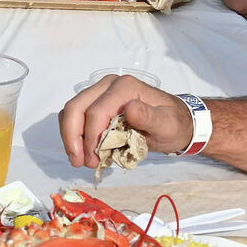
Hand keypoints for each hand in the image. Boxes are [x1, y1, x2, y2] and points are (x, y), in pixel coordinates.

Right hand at [61, 74, 193, 168]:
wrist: (176, 122)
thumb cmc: (172, 124)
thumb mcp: (167, 124)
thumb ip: (149, 117)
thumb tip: (129, 109)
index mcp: (125, 87)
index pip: (96, 111)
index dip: (90, 137)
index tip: (94, 159)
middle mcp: (109, 84)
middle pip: (76, 107)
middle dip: (73, 137)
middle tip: (79, 162)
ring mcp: (101, 91)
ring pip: (72, 111)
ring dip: (71, 137)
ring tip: (79, 160)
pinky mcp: (97, 102)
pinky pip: (76, 115)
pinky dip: (74, 134)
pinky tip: (82, 151)